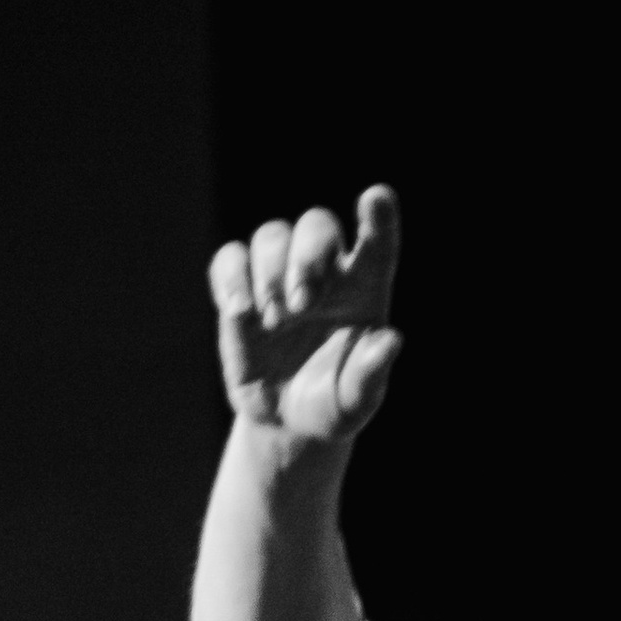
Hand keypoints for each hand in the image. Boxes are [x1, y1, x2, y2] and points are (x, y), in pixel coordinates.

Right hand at [208, 185, 402, 448]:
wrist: (288, 422)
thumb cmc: (334, 405)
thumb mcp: (357, 400)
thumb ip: (372, 373)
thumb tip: (390, 341)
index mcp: (363, 289)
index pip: (378, 243)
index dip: (379, 217)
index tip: (376, 198)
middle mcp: (324, 273)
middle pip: (317, 225)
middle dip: (307, 256)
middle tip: (302, 305)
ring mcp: (280, 275)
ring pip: (272, 235)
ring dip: (271, 271)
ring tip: (273, 319)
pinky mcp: (240, 289)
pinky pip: (230, 259)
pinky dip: (231, 278)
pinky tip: (241, 311)